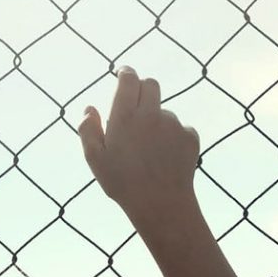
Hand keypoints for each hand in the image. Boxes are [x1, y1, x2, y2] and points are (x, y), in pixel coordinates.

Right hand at [78, 66, 199, 221]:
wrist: (160, 203)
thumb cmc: (121, 182)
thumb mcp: (94, 159)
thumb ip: (88, 130)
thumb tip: (89, 108)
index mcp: (125, 117)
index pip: (129, 80)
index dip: (126, 73)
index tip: (123, 73)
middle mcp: (151, 115)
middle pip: (151, 85)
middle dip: (141, 88)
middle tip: (133, 106)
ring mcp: (173, 124)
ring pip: (164, 110)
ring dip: (154, 119)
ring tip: (146, 148)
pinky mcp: (189, 136)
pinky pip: (179, 128)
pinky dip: (170, 136)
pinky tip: (162, 156)